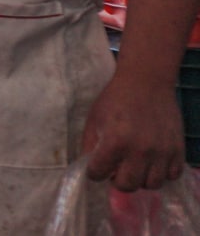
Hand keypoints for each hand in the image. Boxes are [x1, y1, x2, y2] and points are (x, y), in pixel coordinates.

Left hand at [81, 68, 184, 190]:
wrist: (146, 82)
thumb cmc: (115, 99)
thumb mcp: (94, 120)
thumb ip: (90, 145)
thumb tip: (90, 166)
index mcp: (115, 142)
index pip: (99, 174)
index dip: (94, 172)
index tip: (96, 167)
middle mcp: (140, 151)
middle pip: (127, 185)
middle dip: (117, 180)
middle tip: (116, 168)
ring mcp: (162, 152)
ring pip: (151, 184)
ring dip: (141, 178)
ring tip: (136, 165)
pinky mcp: (178, 150)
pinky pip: (172, 175)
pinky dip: (162, 172)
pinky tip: (153, 161)